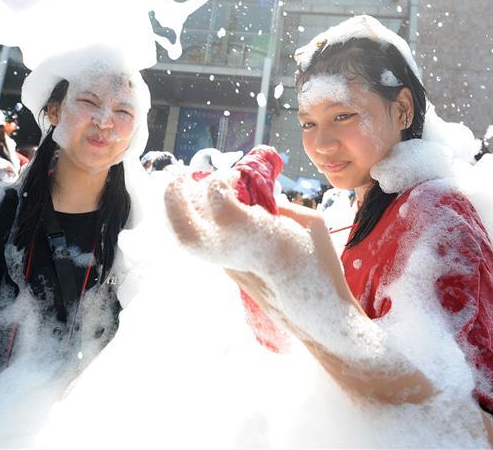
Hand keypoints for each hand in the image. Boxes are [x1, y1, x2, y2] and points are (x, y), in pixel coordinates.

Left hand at [164, 170, 319, 274]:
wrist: (317, 317)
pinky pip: (206, 246)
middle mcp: (232, 253)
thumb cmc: (320, 266)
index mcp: (253, 233)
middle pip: (183, 228)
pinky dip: (200, 227)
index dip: (220, 179)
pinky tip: (212, 215)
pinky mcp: (230, 276)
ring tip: (188, 193)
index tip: (234, 176)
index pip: (216, 197)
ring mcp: (227, 267)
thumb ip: (280, 205)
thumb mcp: (309, 223)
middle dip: (173, 199)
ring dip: (183, 213)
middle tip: (177, 178)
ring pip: (189, 239)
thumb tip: (260, 198)